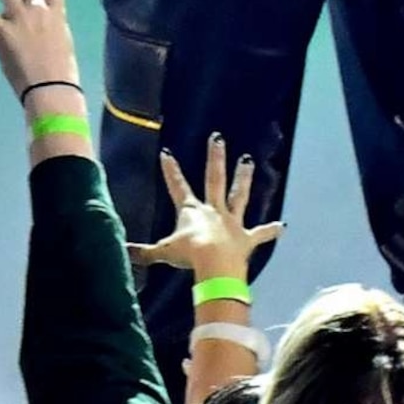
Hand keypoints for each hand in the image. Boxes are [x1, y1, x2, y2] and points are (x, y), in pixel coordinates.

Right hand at [126, 134, 282, 283]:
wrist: (215, 264)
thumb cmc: (188, 256)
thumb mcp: (162, 253)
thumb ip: (142, 252)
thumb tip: (120, 251)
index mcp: (191, 211)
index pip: (177, 186)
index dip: (171, 170)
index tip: (167, 152)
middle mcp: (213, 210)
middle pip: (214, 179)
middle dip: (214, 158)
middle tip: (218, 138)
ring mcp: (231, 221)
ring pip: (239, 195)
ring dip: (243, 178)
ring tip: (248, 161)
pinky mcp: (246, 238)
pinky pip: (260, 233)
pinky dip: (271, 230)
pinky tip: (282, 226)